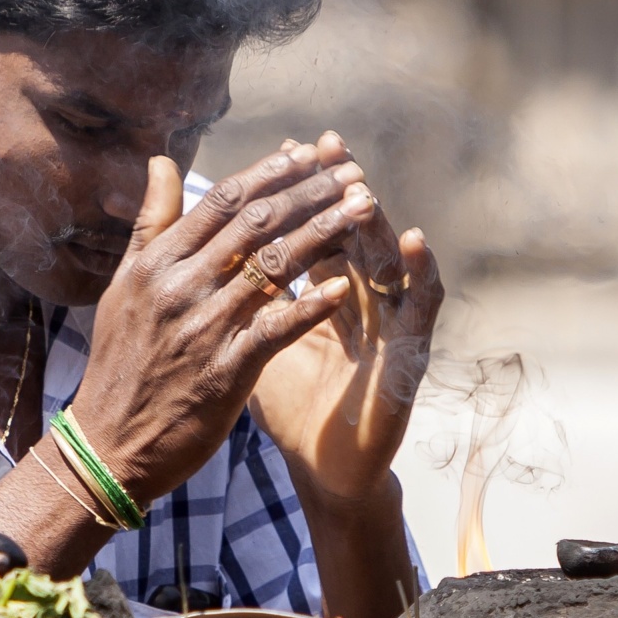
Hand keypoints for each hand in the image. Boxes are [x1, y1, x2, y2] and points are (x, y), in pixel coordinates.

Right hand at [67, 143, 375, 501]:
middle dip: (310, 192)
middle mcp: (180, 287)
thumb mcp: (124, 286)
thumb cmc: (120, 364)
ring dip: (325, 233)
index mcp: (157, 263)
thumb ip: (150, 223)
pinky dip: (310, 307)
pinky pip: (276, 330)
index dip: (270, 173)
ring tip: (363, 209)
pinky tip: (343, 287)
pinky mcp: (225, 372)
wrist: (107, 445)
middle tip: (353, 171)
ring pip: (273, 267)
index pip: (222, 202)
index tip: (308, 153)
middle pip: (256, 224)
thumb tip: (163, 160)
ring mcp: (203, 329)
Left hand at [246, 134, 442, 506]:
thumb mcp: (252, 343)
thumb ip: (230, 296)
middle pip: (351, 231)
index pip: (309, 230)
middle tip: (330, 146)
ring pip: (389, 257)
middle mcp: (358, 299)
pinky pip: (422, 306)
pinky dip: (422, 271)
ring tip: (361, 183)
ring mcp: (388, 323)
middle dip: (337, 189)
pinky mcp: (410, 353)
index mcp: (321, 293)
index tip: (285, 151)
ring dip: (377, 219)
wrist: (326, 471)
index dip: (297, 193)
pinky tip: (414, 241)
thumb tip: (194, 256)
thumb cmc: (293, 409)